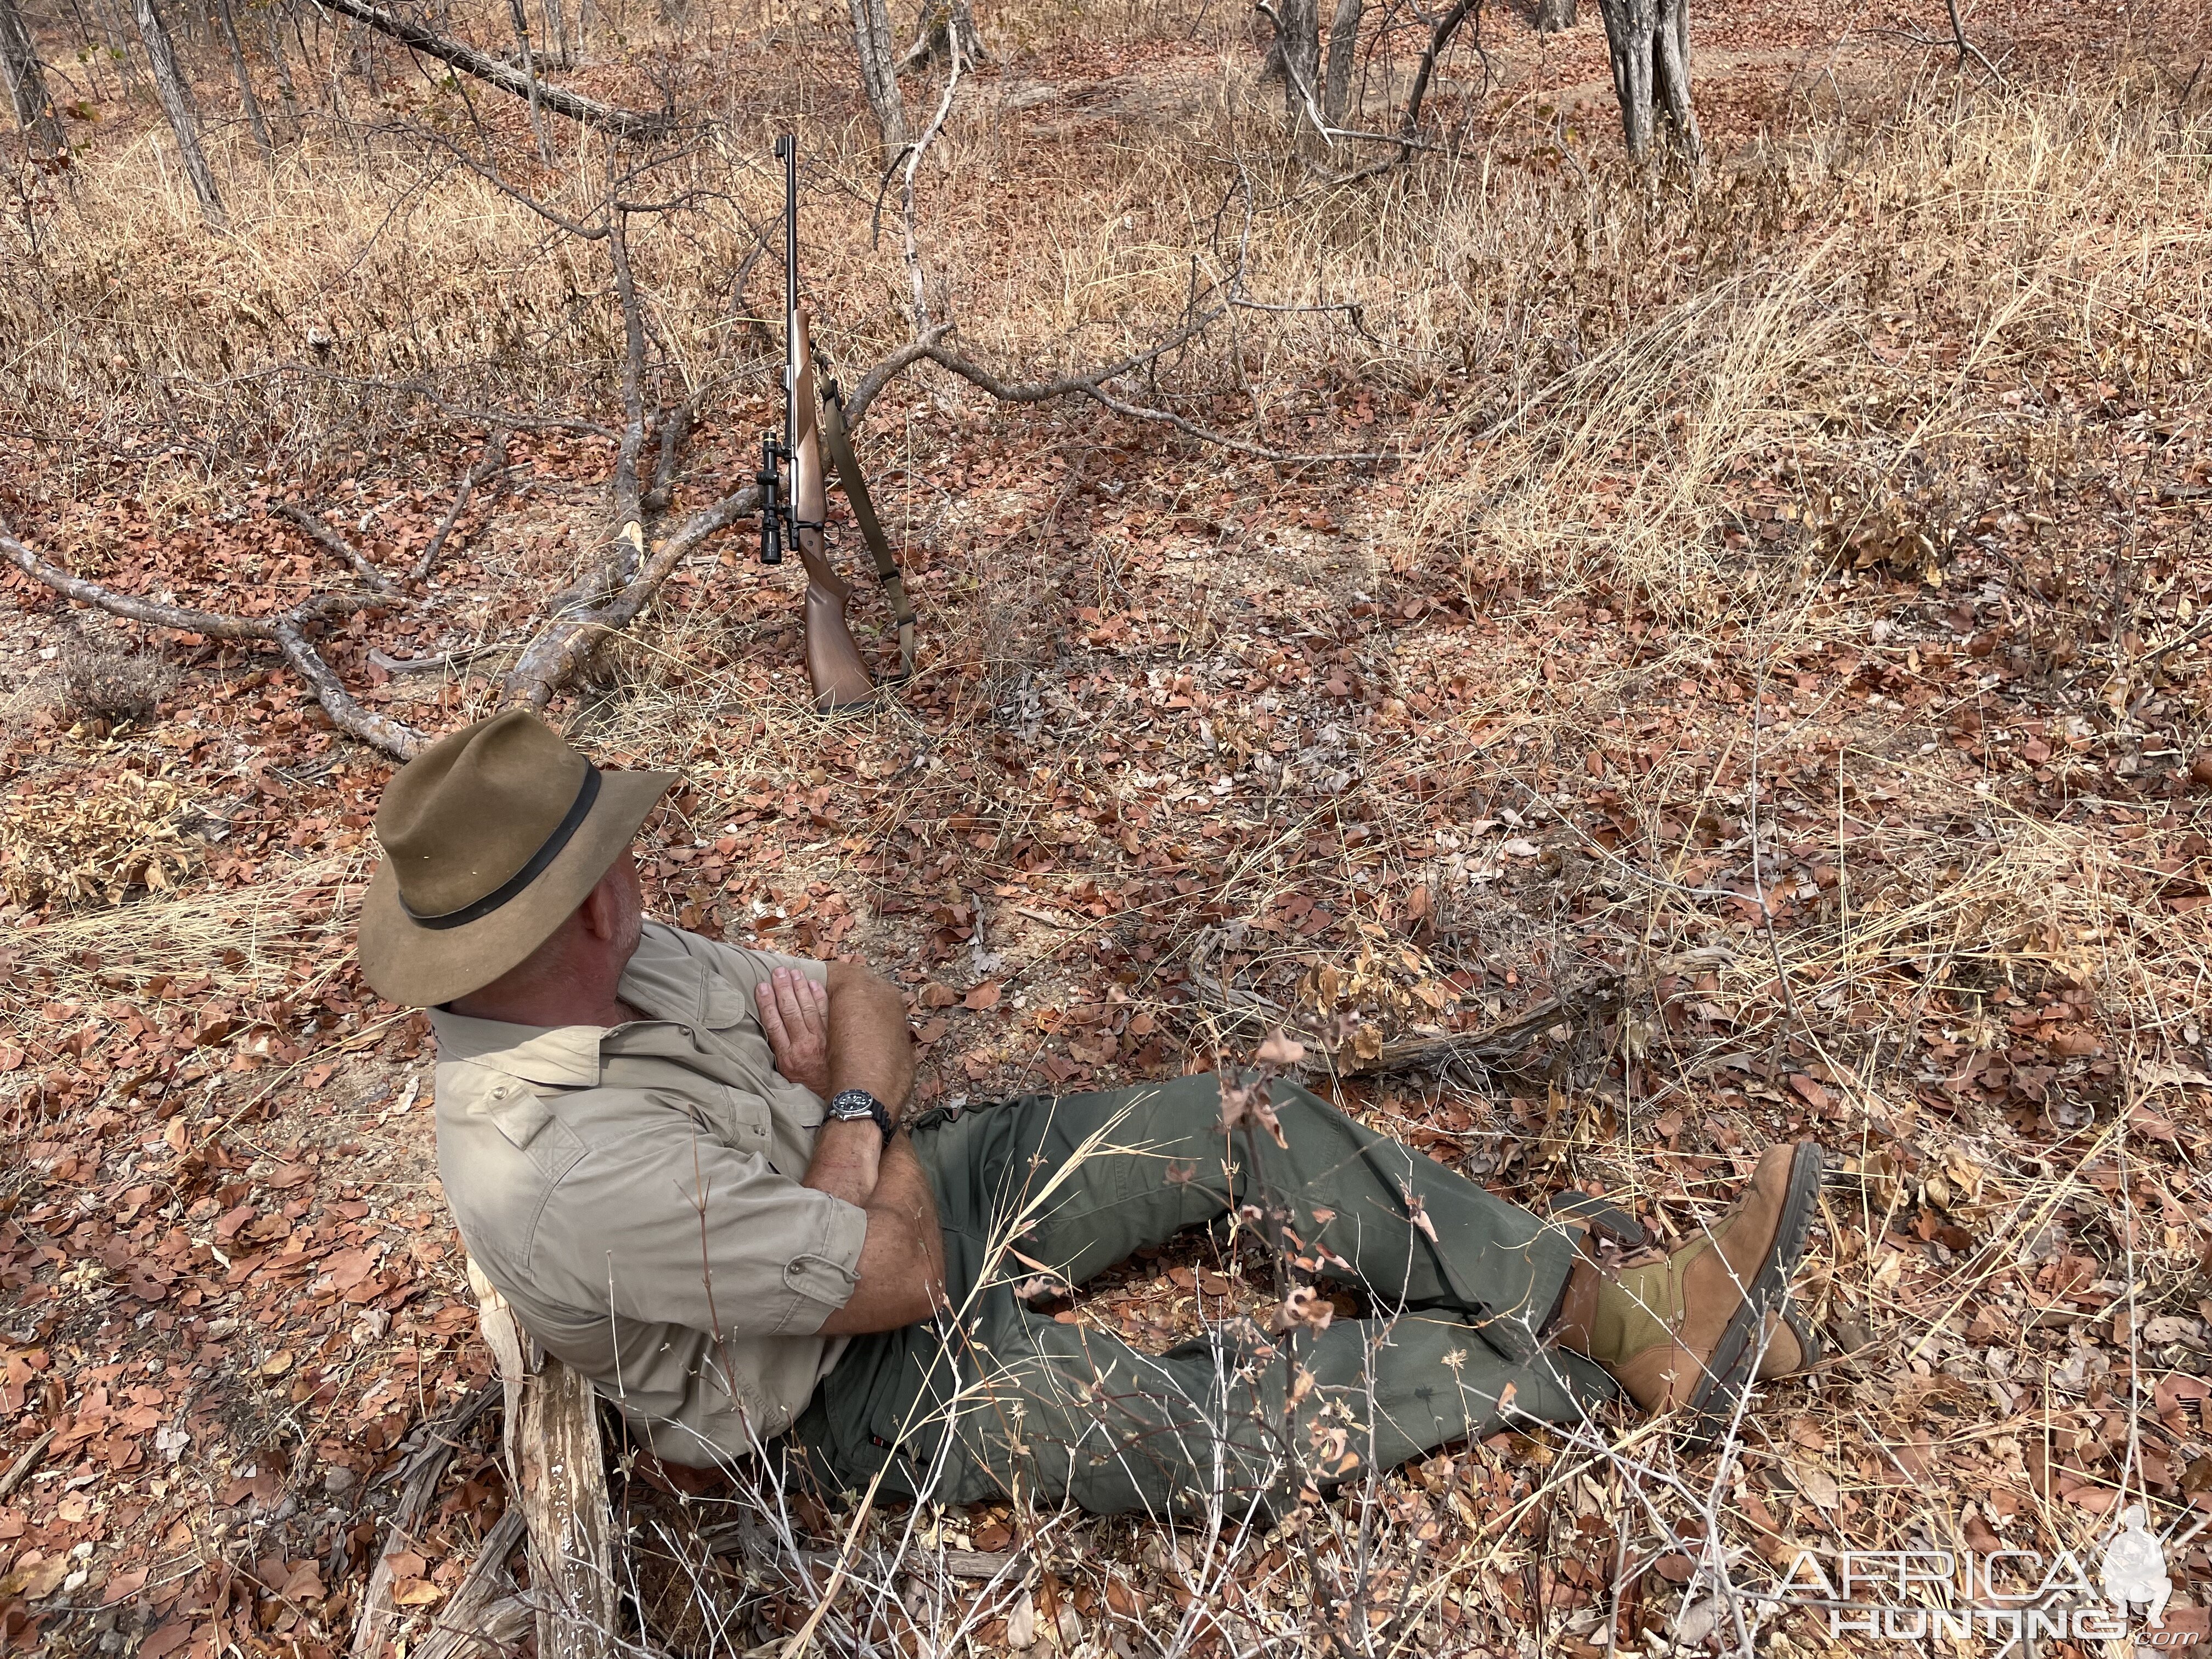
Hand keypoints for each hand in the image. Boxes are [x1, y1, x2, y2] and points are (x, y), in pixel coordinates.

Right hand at [756, 967, 830, 1095]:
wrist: (840, 1097)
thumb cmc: (810, 1085)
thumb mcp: (787, 1075)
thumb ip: (781, 1051)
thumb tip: (772, 1026)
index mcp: (787, 1057)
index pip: (773, 1024)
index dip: (766, 1003)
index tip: (761, 986)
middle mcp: (803, 1046)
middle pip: (790, 1011)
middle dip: (782, 989)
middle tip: (778, 971)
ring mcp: (821, 1040)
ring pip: (807, 1008)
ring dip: (800, 988)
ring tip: (793, 972)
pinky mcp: (836, 1037)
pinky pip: (827, 1013)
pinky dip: (820, 997)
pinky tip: (814, 984)